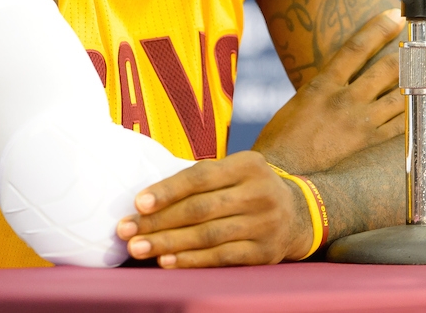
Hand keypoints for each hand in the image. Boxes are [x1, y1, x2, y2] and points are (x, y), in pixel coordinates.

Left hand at [116, 150, 309, 267]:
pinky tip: (167, 261)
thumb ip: (201, 179)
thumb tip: (146, 199)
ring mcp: (265, 224)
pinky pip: (221, 257)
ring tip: (138, 248)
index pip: (201, 176)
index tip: (138, 203)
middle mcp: (260, 192)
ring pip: (208, 236)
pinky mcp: (265, 252)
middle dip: (158, 221)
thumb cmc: (248, 190)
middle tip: (125, 230)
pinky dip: (191, 260)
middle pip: (200, 209)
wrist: (299, 213)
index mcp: (249, 164)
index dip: (167, 190)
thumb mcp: (235, 172)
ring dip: (168, 243)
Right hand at [252, 8, 425, 174]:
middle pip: (388, 69)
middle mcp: (344, 98)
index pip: (355, 47)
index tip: (398, 16)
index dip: (379, 28)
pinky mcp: (367, 142)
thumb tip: (345, 81)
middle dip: (417, 58)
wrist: (279, 175)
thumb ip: (324, 90)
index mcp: (322, 83)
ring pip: (403, 98)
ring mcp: (358, 120)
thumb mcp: (298, 105)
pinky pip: (405, 127)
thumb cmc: (281, 142)